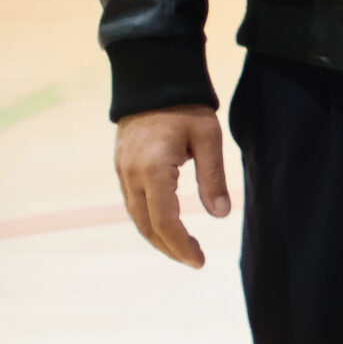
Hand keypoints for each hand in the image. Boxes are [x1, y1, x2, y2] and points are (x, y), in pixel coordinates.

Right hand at [113, 105, 229, 268]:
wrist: (153, 82)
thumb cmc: (186, 107)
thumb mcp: (209, 138)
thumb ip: (213, 177)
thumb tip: (220, 215)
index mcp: (154, 170)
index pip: (165, 221)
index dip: (181, 245)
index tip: (199, 261)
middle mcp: (132, 176)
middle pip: (147, 226)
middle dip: (170, 248)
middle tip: (195, 260)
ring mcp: (123, 173)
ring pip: (136, 218)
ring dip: (158, 238)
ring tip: (183, 249)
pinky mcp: (122, 168)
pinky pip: (133, 204)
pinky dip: (149, 221)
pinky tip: (167, 226)